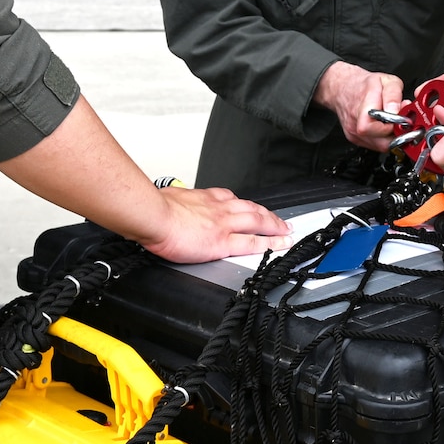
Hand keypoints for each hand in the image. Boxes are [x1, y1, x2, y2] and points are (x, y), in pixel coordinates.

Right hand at [142, 184, 292, 264]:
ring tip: (287, 231)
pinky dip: (269, 244)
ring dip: (275, 226)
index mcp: (207, 198)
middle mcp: (220, 208)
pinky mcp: (222, 242)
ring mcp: (224, 225)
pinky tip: (279, 245)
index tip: (254, 209)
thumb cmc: (158, 208)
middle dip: (269, 215)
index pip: (234, 200)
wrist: (156, 216)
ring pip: (258, 222)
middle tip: (281, 221)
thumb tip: (175, 205)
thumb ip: (181, 203)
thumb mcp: (173, 197)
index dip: (247, 205)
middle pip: (252, 209)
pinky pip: (252, 243)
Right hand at [314, 61, 406, 150]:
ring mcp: (354, 134)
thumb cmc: (363, 85)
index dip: (394, 126)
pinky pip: (373, 145)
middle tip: (399, 123)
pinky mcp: (354, 139)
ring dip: (390, 138)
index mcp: (365, 108)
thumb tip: (397, 111)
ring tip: (391, 123)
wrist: (342, 87)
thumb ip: (393, 95)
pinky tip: (382, 126)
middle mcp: (356, 124)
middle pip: (382, 143)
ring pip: (379, 147)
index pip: (379, 128)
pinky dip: (381, 138)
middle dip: (396, 135)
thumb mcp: (386, 80)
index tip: (402, 119)